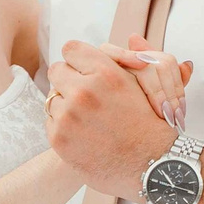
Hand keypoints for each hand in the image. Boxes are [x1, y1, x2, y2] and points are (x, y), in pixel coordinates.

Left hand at [47, 38, 184, 199]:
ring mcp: (69, 116)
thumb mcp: (150, 86)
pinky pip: (50, 121)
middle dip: (69, 81)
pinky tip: (83, 135)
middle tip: (84, 96)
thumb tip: (134, 36)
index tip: (84, 71)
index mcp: (106, 73)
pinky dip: (63, 127)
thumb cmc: (153, 126)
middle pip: (57, 70)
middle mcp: (84, 91)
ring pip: (52, 97)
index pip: (71, 49)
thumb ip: (137, 58)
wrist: (152, 167)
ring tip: (87, 119)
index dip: (78, 60)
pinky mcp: (59, 138)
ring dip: (65, 105)